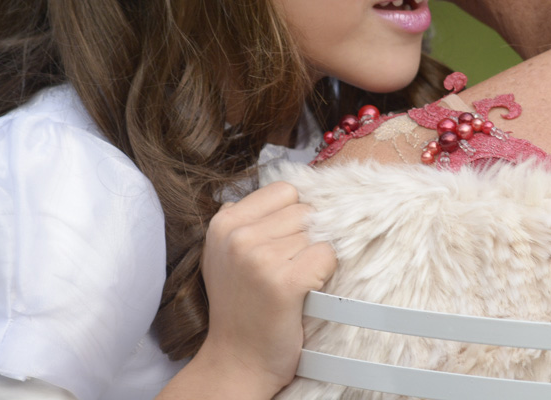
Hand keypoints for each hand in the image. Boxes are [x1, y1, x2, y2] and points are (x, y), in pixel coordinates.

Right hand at [195, 181, 336, 395]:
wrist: (238, 360)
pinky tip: (306, 291)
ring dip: (313, 258)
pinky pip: (327, 255)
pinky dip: (325, 272)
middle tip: (286, 269)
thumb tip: (294, 191)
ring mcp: (259, 258)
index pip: (285, 190)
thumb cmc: (241, 306)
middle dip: (304, 237)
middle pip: (303, 210)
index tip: (283, 244)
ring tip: (292, 283)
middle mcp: (237, 236)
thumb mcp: (228, 254)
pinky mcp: (283, 283)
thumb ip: (251, 219)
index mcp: (223, 223)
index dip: (293, 216)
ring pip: (317, 234)